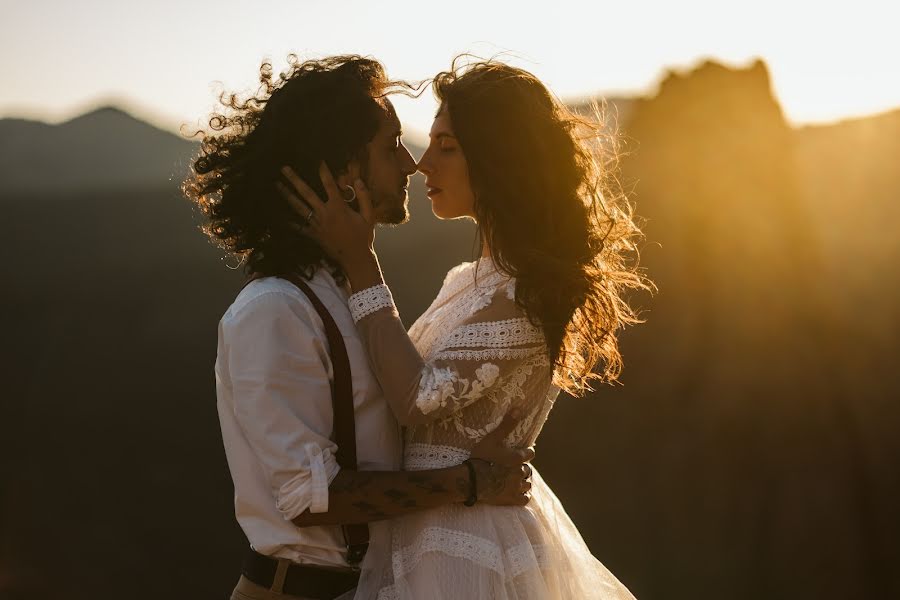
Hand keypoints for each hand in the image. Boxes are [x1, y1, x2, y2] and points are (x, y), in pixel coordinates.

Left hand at [276, 162, 379, 282]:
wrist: (355, 258)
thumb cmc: (363, 236)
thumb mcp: (369, 216)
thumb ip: (364, 197)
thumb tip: (358, 181)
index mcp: (338, 207)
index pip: (329, 184)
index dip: (323, 171)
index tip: (317, 159)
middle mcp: (324, 213)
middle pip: (306, 193)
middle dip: (295, 180)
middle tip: (284, 168)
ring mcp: (317, 224)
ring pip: (298, 207)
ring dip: (287, 195)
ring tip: (277, 185)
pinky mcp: (313, 235)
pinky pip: (298, 227)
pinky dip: (289, 222)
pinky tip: (279, 216)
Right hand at [469, 410, 534, 505]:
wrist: (470, 481)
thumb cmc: (480, 458)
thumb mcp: (492, 439)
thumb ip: (506, 425)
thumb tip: (519, 408)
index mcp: (517, 458)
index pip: (530, 454)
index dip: (526, 453)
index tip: (521, 453)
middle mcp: (520, 473)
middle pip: (528, 470)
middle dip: (523, 468)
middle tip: (514, 467)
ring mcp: (516, 487)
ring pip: (527, 484)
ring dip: (523, 481)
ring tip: (515, 479)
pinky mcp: (511, 499)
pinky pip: (525, 498)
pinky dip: (523, 495)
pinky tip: (517, 492)